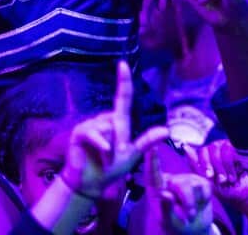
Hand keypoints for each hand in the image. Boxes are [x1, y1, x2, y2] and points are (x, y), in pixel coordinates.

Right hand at [60, 61, 168, 198]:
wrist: (91, 183)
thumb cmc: (111, 168)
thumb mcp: (133, 155)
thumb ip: (147, 142)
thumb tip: (166, 130)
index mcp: (117, 123)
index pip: (123, 98)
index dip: (123, 81)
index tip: (123, 64)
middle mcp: (104, 120)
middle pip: (118, 120)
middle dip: (120, 141)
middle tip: (114, 156)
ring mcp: (91, 125)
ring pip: (108, 128)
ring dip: (111, 149)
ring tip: (105, 159)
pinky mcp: (80, 132)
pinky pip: (95, 133)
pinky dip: (102, 145)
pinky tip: (104, 154)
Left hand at [145, 149, 213, 234]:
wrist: (193, 227)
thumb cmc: (175, 224)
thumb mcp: (168, 220)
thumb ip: (166, 208)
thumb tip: (165, 194)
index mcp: (157, 188)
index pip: (153, 173)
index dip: (152, 160)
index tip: (151, 148)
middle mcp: (170, 180)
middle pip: (181, 185)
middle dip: (187, 202)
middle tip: (188, 217)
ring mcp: (186, 179)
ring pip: (194, 186)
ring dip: (195, 204)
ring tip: (190, 213)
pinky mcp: (200, 181)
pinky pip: (206, 187)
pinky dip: (205, 198)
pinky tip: (200, 203)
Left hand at [194, 140, 247, 216]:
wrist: (247, 197)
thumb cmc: (227, 191)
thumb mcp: (209, 182)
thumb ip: (196, 165)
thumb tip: (185, 146)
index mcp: (209, 157)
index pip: (201, 151)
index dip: (203, 163)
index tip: (209, 176)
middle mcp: (218, 149)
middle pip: (207, 149)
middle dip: (212, 166)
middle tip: (219, 180)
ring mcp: (229, 147)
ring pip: (217, 148)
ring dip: (222, 167)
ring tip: (229, 180)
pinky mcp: (240, 148)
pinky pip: (228, 149)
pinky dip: (230, 165)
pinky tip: (235, 176)